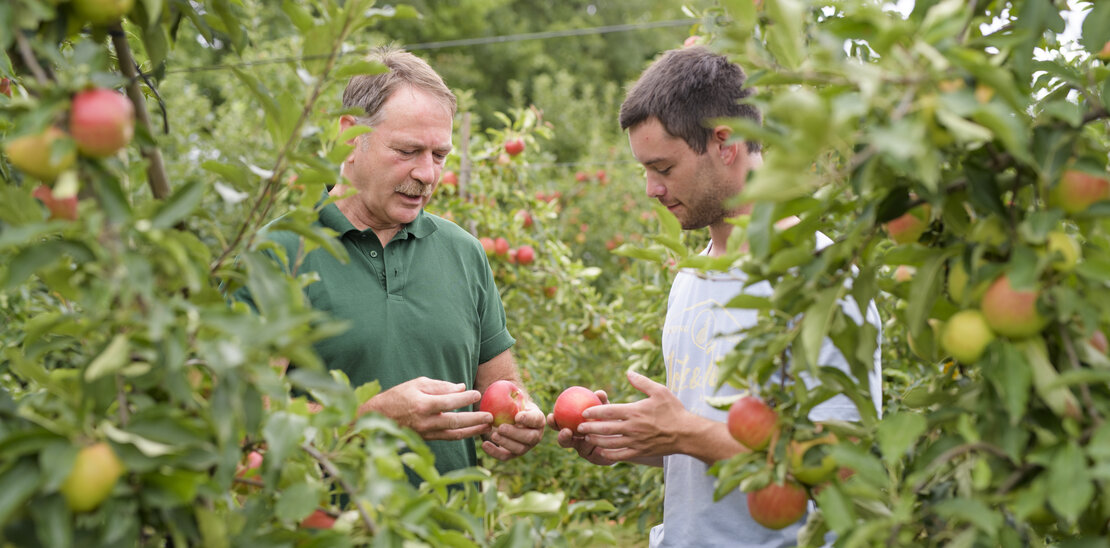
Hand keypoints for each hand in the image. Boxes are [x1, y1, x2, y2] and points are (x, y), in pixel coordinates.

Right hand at [361, 376, 491, 440]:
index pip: (449, 401)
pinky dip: (461, 435)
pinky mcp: (426, 439)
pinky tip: (472, 432)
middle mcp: (425, 421)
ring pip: (454, 434)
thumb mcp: (417, 384)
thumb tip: (461, 387)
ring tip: (487, 427)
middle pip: (455, 421)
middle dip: (474, 419)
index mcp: (423, 404)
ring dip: (472, 431)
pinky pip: (447, 438)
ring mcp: (426, 433)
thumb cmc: (397, 396)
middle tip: (490, 416)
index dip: (465, 398)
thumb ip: (440, 386)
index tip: (477, 394)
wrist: (377, 418)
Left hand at [481, 401, 545, 460]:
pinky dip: (495, 452)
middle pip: (530, 437)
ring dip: (506, 442)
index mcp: (538, 419)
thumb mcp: (514, 397)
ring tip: (493, 435)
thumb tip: (505, 393)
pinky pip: (505, 456)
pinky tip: (484, 444)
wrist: (508, 414)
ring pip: (519, 449)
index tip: (517, 416)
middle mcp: (535, 434)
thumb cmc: (511, 403)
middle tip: (501, 427)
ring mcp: (525, 446)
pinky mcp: (513, 453)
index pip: (536, 419)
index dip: (528, 419)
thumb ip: (512, 395)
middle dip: (515, 433)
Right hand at [546, 390, 617, 465]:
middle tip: (566, 431)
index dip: (553, 422)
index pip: (559, 424)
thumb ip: (602, 402)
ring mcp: (584, 450)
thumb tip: (599, 392)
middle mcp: (576, 440)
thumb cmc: (611, 418)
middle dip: (562, 436)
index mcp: (573, 427)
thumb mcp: (607, 409)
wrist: (624, 435)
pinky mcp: (595, 458)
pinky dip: (597, 448)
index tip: (551, 416)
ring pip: (580, 448)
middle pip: (564, 440)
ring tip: (586, 437)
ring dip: (585, 443)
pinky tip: (600, 447)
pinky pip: (595, 453)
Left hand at [575, 371, 691, 461]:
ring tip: (587, 438)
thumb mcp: (660, 391)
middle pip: (605, 429)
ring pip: (610, 443)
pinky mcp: (640, 451)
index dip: (594, 411)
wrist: (686, 433)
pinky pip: (620, 455)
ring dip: (596, 441)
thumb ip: (642, 382)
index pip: (608, 411)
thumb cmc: (673, 410)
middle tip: (579, 427)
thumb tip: (628, 372)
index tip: (584, 412)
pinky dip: (609, 454)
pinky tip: (602, 452)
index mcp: (634, 411)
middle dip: (589, 428)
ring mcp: (635, 441)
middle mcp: (632, 427)